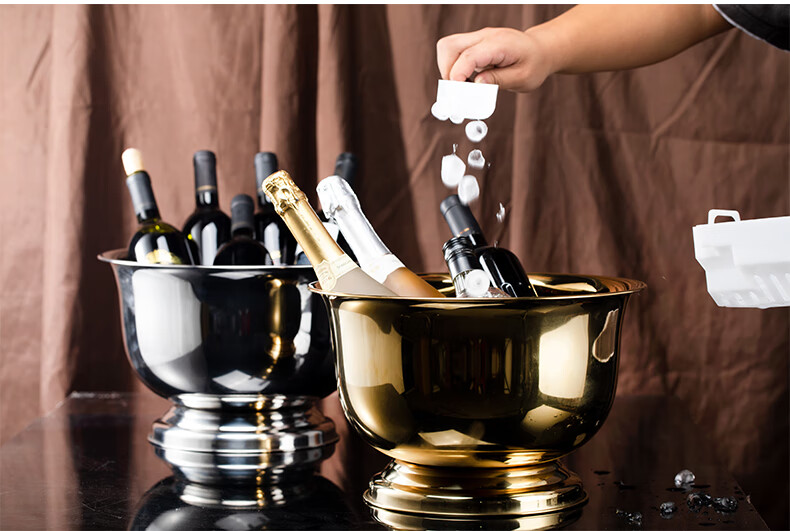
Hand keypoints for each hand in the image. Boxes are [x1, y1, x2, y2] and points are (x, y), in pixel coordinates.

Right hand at [436, 27, 554, 91]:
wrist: (540, 50)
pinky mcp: (473, 43)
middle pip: (449, 46)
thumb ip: (499, 80)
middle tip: (457, 91)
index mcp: (499, 43)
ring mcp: (477, 37)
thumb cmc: (534, 64)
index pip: (469, 55)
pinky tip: (464, 80)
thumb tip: (476, 85)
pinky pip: (453, 51)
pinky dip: (452, 67)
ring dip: (447, 69)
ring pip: (447, 47)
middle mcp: (485, 36)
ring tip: (460, 86)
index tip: (457, 93)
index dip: (458, 75)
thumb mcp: (523, 78)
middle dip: (447, 71)